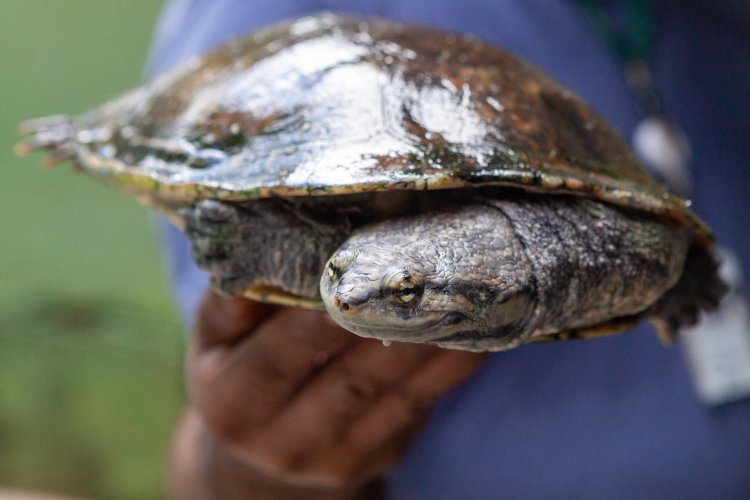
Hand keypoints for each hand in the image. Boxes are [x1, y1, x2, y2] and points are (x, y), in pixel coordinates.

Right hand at [170, 292, 487, 498]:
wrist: (262, 450)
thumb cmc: (239, 367)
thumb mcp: (219, 334)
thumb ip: (238, 296)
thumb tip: (273, 237)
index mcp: (232, 402)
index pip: (280, 357)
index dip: (319, 320)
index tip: (358, 275)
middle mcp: (281, 441)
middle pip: (348, 380)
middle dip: (391, 324)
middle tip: (425, 272)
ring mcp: (335, 458)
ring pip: (393, 395)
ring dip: (432, 343)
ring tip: (462, 294)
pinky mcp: (377, 456)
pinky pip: (417, 408)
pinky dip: (449, 369)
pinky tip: (475, 332)